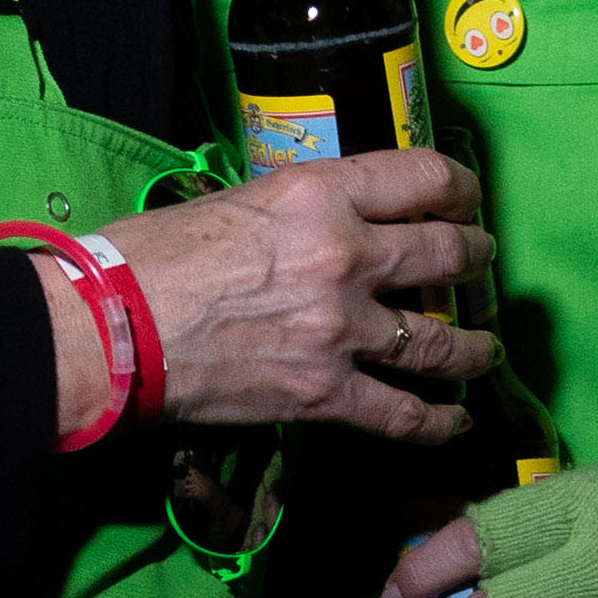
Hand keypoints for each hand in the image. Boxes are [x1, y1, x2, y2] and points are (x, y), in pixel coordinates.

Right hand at [31, 151, 494, 447]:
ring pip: (442, 340)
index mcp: (323, 195)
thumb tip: (326, 220)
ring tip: (483, 348)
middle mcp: (347, 256)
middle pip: (448, 254)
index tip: (467, 199)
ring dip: (473, 346)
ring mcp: (343, 329)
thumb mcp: (238, 199)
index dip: (460, 188)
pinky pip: (404, 412)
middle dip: (475, 260)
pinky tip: (455, 419)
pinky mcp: (326, 393)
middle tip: (480, 265)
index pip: (424, 177)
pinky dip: (438, 420)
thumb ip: (298, 209)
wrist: (113, 328)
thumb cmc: (152, 255)